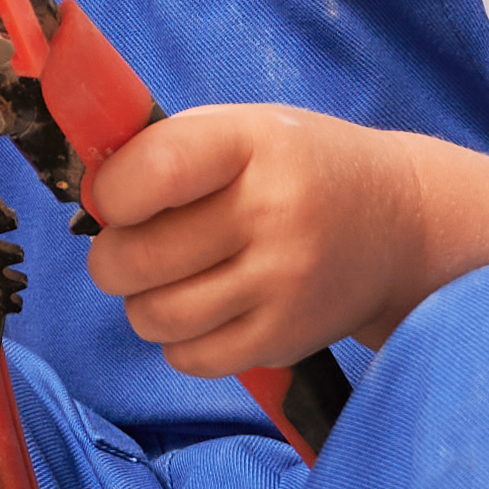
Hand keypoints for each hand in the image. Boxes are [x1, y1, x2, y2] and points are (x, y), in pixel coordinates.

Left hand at [78, 102, 441, 377]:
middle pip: (135, 258)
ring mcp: (282, 284)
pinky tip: (204, 310)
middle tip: (133, 246)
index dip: (111, 193)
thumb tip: (88, 197)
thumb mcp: (245, 129)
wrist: (400, 224)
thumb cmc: (300, 168)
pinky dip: (179, 340)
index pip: (150, 174)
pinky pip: (190, 358)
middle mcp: (272, 214)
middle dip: (113, 256)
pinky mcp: (286, 339)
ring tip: (168, 279)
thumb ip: (167, 150)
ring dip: (141, 302)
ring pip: (154, 316)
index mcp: (254, 145)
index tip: (118, 197)